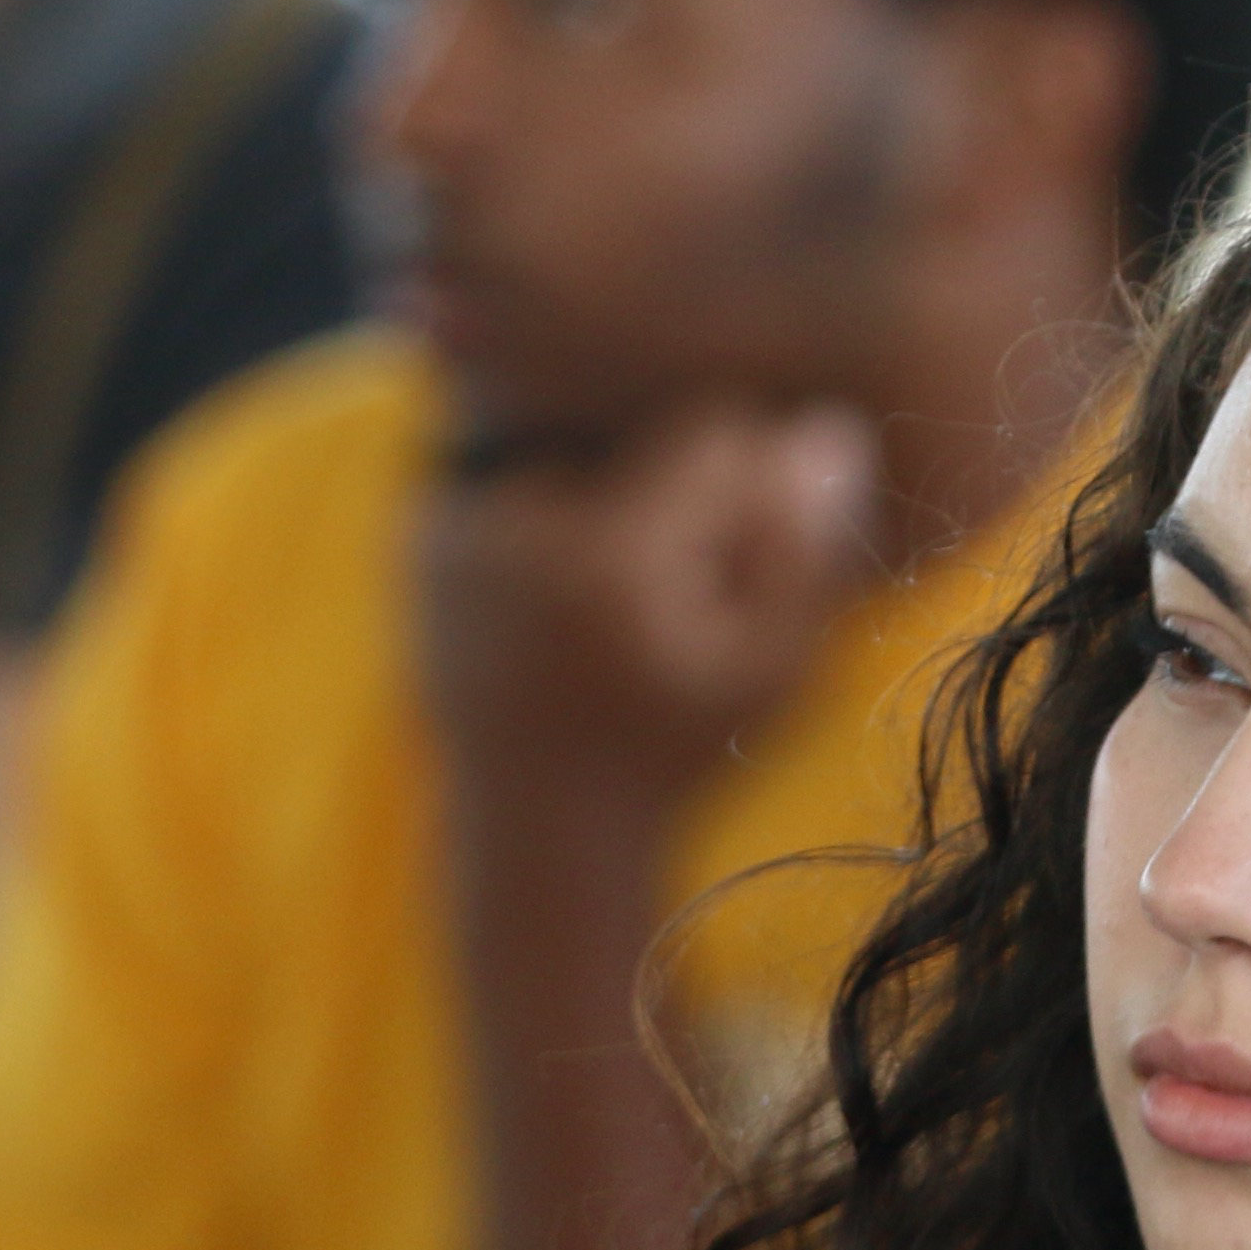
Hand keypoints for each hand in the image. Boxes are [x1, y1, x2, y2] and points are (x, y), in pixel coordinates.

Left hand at [417, 400, 882, 827]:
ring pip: (579, 446)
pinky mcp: (427, 532)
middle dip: (671, 497)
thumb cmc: (673, 753)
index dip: (746, 484)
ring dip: (608, 501)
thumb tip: (822, 428)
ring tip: (612, 607)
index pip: (711, 429)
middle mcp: (520, 523)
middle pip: (638, 432)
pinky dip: (546, 518)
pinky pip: (518, 474)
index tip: (739, 555)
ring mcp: (462, 524)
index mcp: (612, 557)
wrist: (538, 820)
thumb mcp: (770, 673)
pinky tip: (558, 601)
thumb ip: (800, 553)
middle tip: (667, 599)